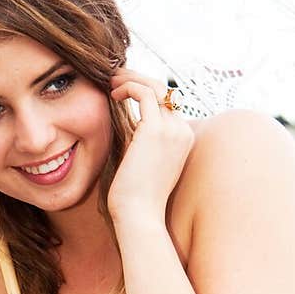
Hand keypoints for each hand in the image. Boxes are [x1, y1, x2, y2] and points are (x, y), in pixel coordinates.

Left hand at [107, 70, 193, 225]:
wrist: (139, 215)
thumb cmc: (135, 195)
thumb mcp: (141, 158)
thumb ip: (139, 136)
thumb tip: (125, 117)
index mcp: (183, 138)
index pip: (167, 103)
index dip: (144, 91)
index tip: (122, 90)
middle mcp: (183, 131)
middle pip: (163, 90)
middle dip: (138, 79)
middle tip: (115, 78)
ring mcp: (173, 130)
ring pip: (154, 86)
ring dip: (131, 79)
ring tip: (111, 82)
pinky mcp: (156, 130)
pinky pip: (143, 93)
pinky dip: (127, 88)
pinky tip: (113, 95)